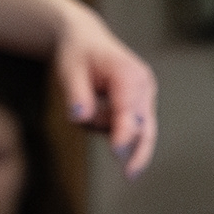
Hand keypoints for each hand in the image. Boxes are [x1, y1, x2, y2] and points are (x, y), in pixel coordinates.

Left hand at [52, 20, 159, 171]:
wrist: (86, 39)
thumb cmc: (77, 54)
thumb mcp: (68, 71)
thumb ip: (76, 95)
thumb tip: (80, 116)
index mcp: (128, 73)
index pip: (128, 110)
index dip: (123, 133)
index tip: (116, 152)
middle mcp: (143, 85)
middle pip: (145, 126)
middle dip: (139, 151)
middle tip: (130, 175)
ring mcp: (145, 95)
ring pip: (137, 130)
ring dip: (108, 131)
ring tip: (83, 105)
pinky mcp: (140, 105)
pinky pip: (131, 127)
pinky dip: (112, 129)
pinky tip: (95, 107)